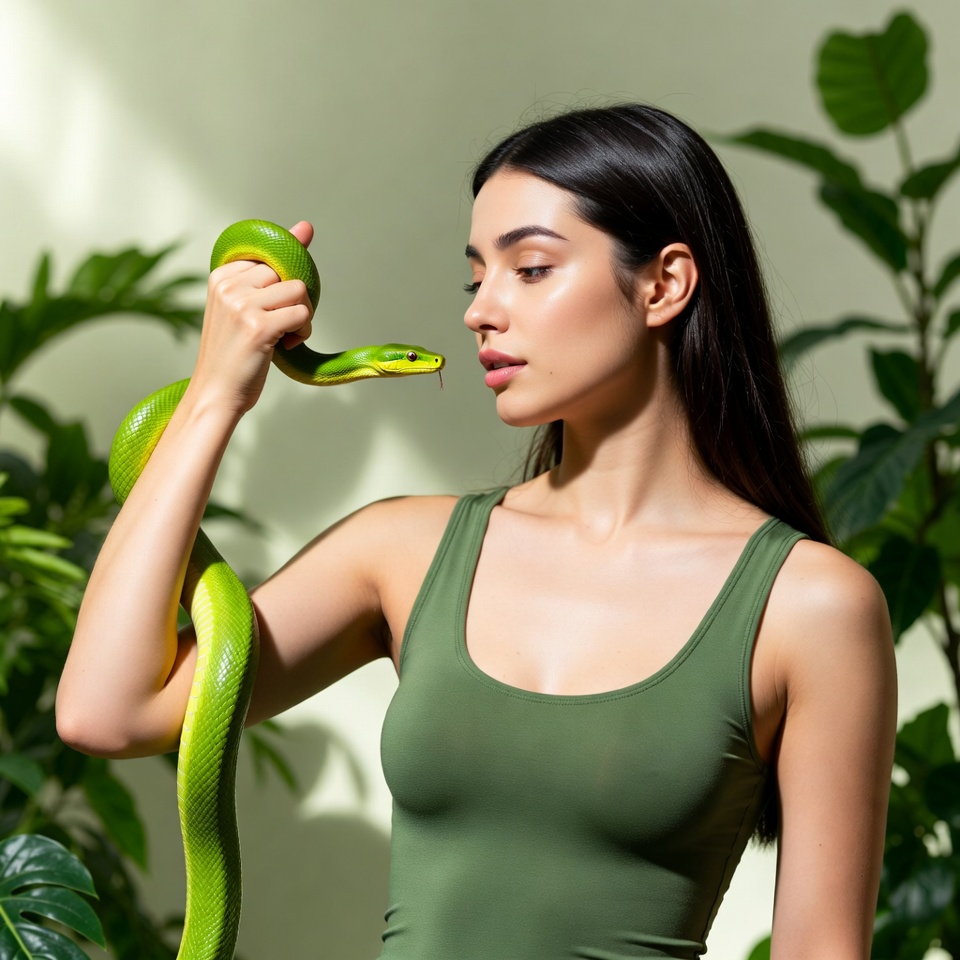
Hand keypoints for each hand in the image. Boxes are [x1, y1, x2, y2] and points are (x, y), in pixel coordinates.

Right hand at [191, 221, 315, 415]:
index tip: (269, 309)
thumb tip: (306, 226)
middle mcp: (228, 285)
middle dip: (294, 302)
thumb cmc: (235, 353)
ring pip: (300, 291)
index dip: (282, 286)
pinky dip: (303, 332)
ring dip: (303, 317)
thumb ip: (273, 268)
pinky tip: (286, 346)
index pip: (273, 258)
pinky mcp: (258, 327)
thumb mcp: (247, 305)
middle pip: (288, 273)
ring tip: (284, 337)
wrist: (216, 394)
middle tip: (278, 327)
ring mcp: (241, 305)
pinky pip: (302, 314)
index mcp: (221, 275)